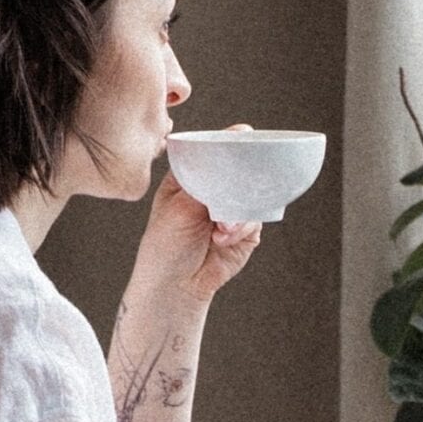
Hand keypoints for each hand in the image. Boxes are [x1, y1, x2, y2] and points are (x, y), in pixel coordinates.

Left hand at [135, 126, 262, 307]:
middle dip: (239, 182)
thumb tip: (233, 167)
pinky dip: (242, 228)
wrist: (177, 285)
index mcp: (191, 176)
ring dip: (238, 213)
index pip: (214, 150)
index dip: (229, 144)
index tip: (244, 136)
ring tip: (220, 229)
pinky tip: (224, 238)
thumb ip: (207, 184)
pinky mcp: (246, 229)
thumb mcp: (179, 206)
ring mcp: (231, 208)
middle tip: (232, 191)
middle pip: (239, 171)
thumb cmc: (166, 245)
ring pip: (251, 196)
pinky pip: (256, 219)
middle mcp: (213, 189)